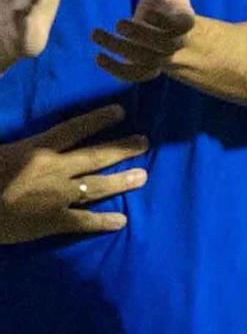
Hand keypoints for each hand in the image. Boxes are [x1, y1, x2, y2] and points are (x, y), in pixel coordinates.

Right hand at [0, 103, 146, 242]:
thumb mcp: (0, 149)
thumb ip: (19, 141)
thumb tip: (32, 129)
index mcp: (36, 149)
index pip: (73, 129)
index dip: (98, 119)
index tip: (120, 111)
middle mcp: (54, 170)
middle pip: (95, 156)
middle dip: (122, 148)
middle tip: (144, 142)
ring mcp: (58, 196)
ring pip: (97, 186)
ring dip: (122, 181)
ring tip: (143, 176)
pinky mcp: (54, 221)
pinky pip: (84, 221)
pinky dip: (104, 222)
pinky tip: (122, 221)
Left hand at [92, 0, 197, 83]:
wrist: (164, 28)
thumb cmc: (165, 2)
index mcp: (184, 22)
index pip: (182, 27)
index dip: (166, 23)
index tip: (147, 12)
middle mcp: (175, 43)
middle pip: (163, 46)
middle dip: (139, 36)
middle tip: (117, 23)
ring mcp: (161, 58)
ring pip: (146, 61)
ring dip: (119, 50)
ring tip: (95, 34)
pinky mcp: (147, 68)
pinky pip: (136, 76)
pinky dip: (117, 71)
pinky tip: (98, 57)